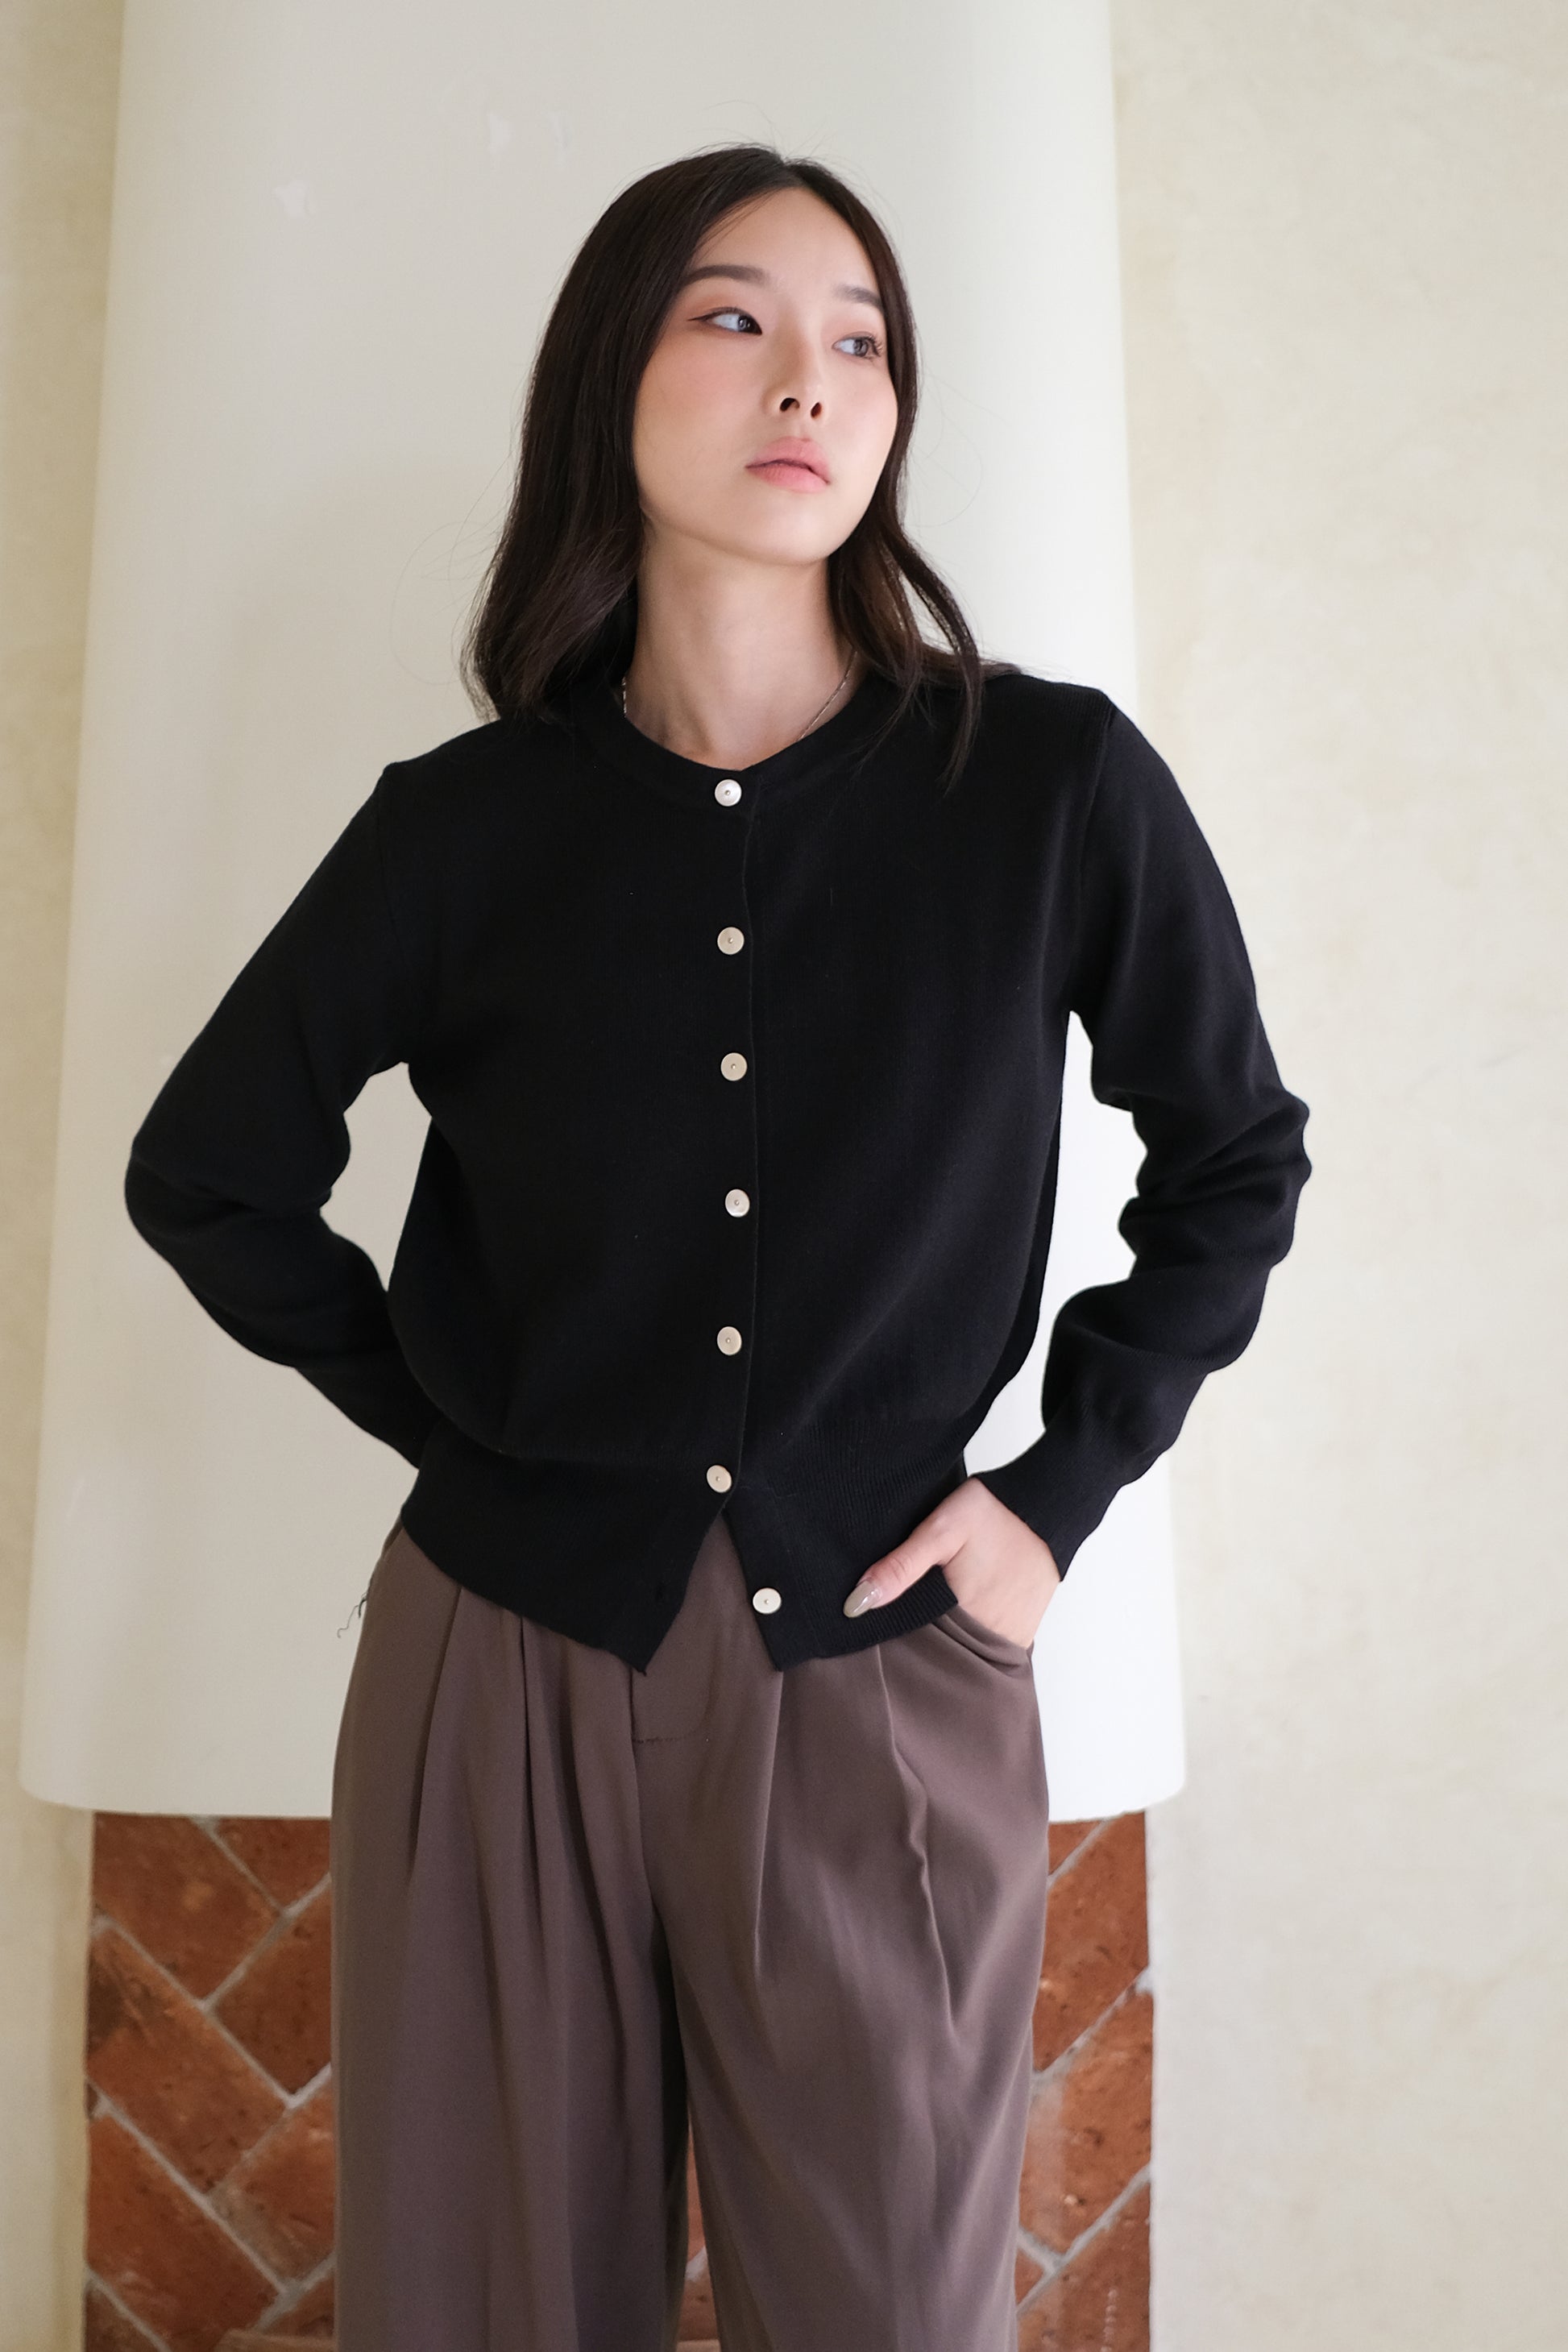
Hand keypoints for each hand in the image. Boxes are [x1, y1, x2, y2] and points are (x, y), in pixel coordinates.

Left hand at [842, 1476, 1061, 1649]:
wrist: (1045, 1510)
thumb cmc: (993, 1514)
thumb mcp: (940, 1529)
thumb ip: (900, 1567)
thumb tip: (857, 1603)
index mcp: (960, 1613)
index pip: (913, 1643)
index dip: (895, 1633)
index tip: (879, 1622)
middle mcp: (987, 1636)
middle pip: (940, 1651)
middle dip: (921, 1639)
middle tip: (913, 1609)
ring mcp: (1009, 1639)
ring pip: (965, 1652)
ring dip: (948, 1640)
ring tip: (938, 1611)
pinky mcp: (1023, 1635)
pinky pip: (989, 1649)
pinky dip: (974, 1639)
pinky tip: (963, 1616)